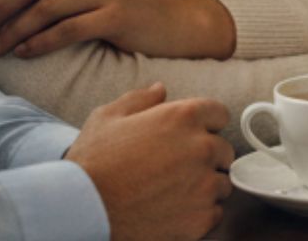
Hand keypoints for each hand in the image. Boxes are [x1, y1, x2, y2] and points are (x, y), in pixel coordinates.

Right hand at [66, 83, 232, 240]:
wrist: (84, 209)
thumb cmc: (93, 162)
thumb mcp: (108, 117)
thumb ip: (140, 99)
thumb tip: (160, 89)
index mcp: (183, 117)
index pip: (219, 114)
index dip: (204, 124)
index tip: (191, 135)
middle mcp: (201, 148)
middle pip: (223, 150)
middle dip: (206, 156)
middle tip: (177, 166)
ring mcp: (204, 185)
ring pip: (222, 182)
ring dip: (205, 185)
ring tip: (174, 190)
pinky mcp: (200, 218)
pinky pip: (215, 212)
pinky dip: (200, 213)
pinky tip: (175, 210)